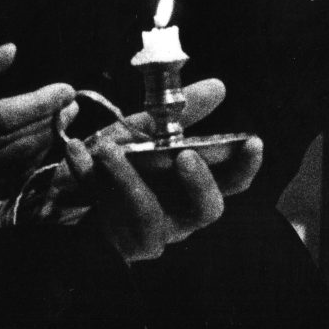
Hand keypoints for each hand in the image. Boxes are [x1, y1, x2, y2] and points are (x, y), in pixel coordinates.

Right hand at [0, 45, 74, 206]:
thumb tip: (11, 51)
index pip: (2, 115)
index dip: (41, 103)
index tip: (66, 89)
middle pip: (16, 149)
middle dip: (50, 126)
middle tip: (69, 107)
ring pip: (12, 173)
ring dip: (41, 148)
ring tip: (57, 124)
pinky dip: (22, 168)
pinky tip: (31, 149)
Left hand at [50, 78, 263, 261]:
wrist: (76, 193)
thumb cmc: (126, 161)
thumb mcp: (151, 133)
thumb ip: (184, 112)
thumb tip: (218, 86)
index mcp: (194, 188)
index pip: (233, 183)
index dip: (247, 166)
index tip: (253, 141)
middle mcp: (181, 215)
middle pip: (207, 210)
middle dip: (200, 182)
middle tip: (184, 155)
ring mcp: (150, 233)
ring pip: (149, 215)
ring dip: (130, 178)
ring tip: (109, 148)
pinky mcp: (116, 241)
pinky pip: (105, 211)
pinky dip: (88, 177)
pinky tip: (77, 150)